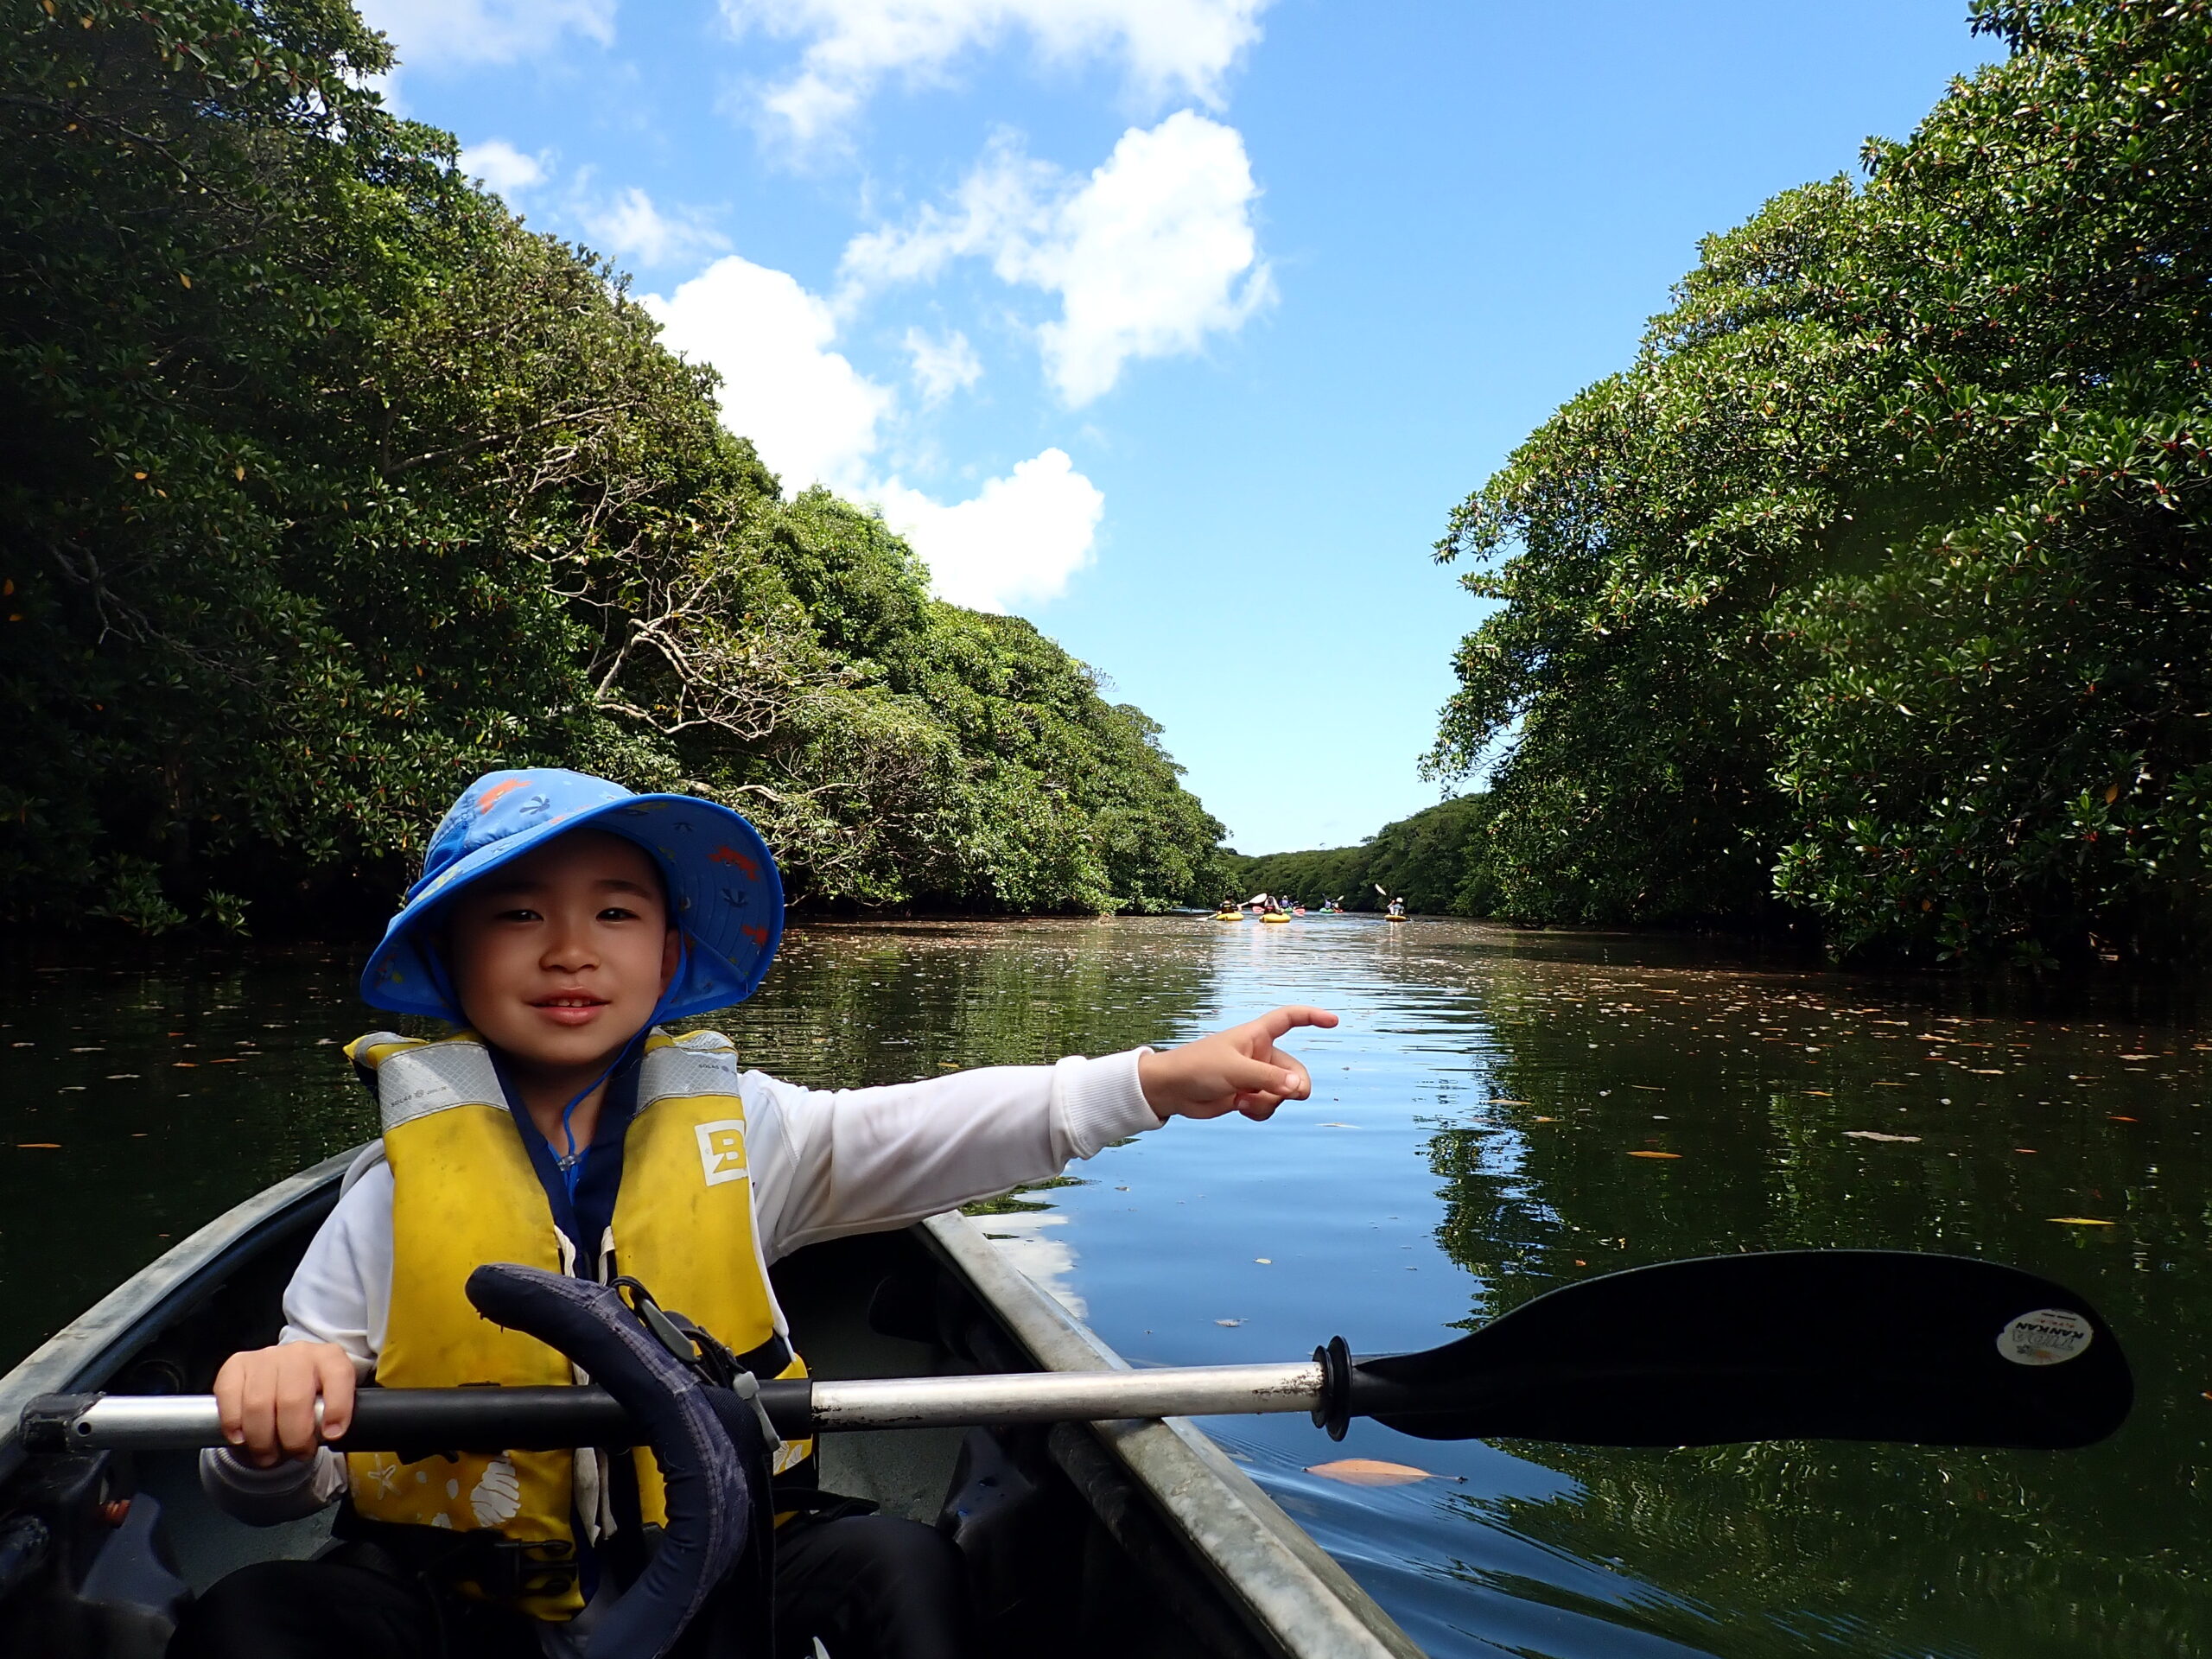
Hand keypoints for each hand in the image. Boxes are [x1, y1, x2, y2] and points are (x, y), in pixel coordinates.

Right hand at [213, 1341, 354, 1466]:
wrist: (282, 1377)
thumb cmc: (309, 1396)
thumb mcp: (329, 1402)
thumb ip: (331, 1416)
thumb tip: (327, 1437)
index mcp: (329, 1358)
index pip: (339, 1375)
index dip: (337, 1408)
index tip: (331, 1434)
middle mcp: (298, 1353)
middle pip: (293, 1400)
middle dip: (293, 1439)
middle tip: (294, 1454)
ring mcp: (266, 1357)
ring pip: (258, 1404)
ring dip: (262, 1441)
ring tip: (268, 1456)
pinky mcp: (236, 1365)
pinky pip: (229, 1397)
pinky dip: (234, 1425)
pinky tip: (241, 1439)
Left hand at [1137, 1005, 1338, 1121]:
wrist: (1171, 1091)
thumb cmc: (1197, 1068)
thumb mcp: (1235, 1070)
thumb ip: (1268, 1078)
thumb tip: (1299, 1089)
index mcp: (1256, 1035)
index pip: (1289, 1018)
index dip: (1312, 1016)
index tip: (1334, 1021)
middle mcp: (1260, 1055)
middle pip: (1296, 1070)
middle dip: (1295, 1086)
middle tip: (1292, 1095)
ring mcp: (1255, 1077)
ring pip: (1282, 1093)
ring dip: (1268, 1101)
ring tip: (1243, 1101)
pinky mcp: (1247, 1096)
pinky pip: (1268, 1106)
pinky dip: (1259, 1111)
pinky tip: (1240, 1109)